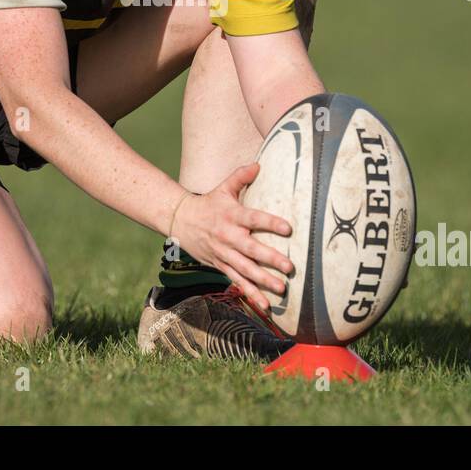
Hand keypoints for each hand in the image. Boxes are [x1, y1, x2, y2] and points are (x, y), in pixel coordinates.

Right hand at [169, 163, 294, 312]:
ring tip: (281, 289)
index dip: (270, 223)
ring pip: (245, 270)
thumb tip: (259, 164)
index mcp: (232, 215)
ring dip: (263, 281)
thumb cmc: (209, 203)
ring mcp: (224, 254)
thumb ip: (241, 176)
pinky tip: (265, 305)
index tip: (288, 228)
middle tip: (289, 266)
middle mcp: (228, 236)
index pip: (254, 219)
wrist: (180, 220)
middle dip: (271, 258)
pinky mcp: (220, 266)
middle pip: (251, 249)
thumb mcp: (223, 188)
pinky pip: (237, 282)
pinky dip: (250, 294)